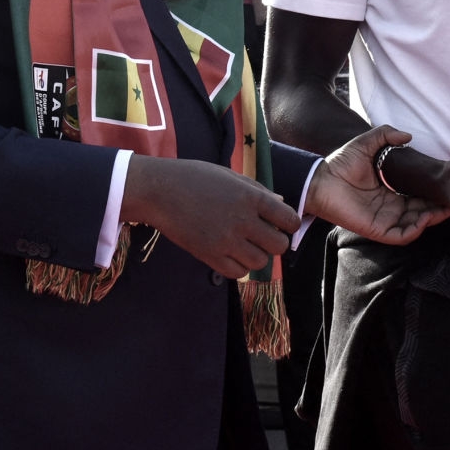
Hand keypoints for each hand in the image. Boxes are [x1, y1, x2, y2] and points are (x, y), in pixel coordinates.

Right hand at [124, 156, 300, 279]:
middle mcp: (243, 220)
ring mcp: (226, 240)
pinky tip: (231, 254)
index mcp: (251, 197)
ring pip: (260, 262)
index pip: (290, 220)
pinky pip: (238, 273)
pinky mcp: (210, 256)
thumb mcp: (230, 176)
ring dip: (257, 255)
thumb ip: (258, 191)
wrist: (160, 191)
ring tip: (244, 245)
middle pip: (279, 246)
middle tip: (263, 237)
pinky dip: (239, 267)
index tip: (280, 224)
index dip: (289, 224)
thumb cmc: (195, 178)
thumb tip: (282, 202)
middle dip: (275, 242)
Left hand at [305, 126, 449, 245]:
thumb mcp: (367, 144)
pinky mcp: (377, 230)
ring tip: (446, 208)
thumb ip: (386, 136)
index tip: (449, 185)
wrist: (320, 179)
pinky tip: (425, 217)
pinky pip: (402, 235)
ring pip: (416, 225)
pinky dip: (416, 229)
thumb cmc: (340, 163)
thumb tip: (408, 136)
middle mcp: (390, 209)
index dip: (433, 194)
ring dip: (432, 218)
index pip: (418, 197)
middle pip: (422, 212)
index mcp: (389, 193)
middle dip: (439, 208)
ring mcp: (384, 220)